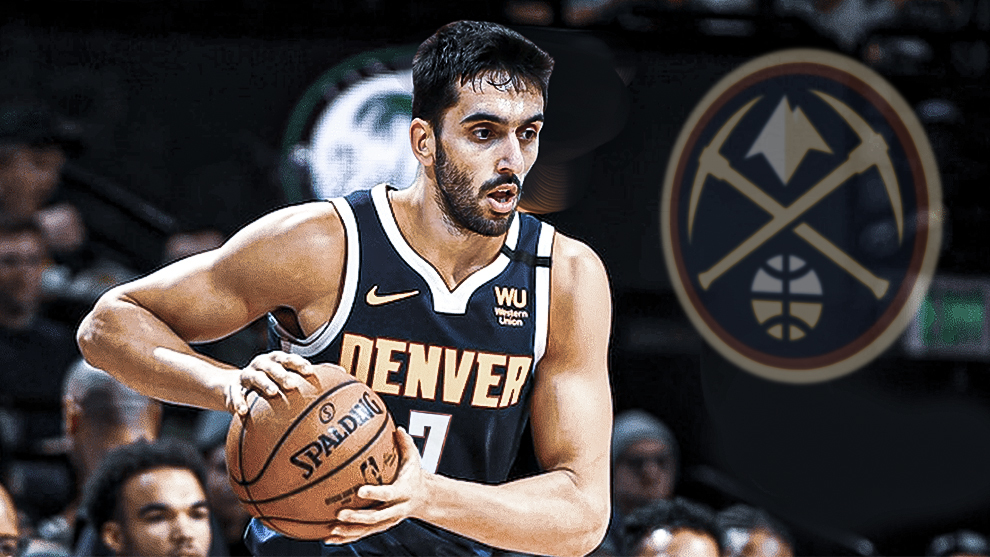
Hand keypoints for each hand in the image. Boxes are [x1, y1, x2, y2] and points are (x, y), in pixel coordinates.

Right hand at [224, 350, 315, 414]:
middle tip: (292, 384)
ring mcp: (246, 375)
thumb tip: (342, 373)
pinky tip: (243, 411)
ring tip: (273, 392)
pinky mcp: (233, 389)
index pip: (287, 358)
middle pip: (272, 366)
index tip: (310, 371)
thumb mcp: (287, 375)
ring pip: (254, 377)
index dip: (298, 363)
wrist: (237, 386)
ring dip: (264, 383)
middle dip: (282, 373)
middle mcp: (261, 365)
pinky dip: (238, 402)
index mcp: (275, 360)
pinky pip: (235, 395)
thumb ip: (309, 375)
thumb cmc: (271, 381)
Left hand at [325, 428, 426, 543]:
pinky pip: (362, 534)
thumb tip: (397, 428)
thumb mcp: (414, 459)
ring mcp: (388, 521)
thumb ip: (405, 444)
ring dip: (349, 531)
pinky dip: (346, 537)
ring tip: (331, 530)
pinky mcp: (381, 527)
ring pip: (367, 530)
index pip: (388, 494)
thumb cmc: (413, 474)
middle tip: (340, 514)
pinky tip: (329, 538)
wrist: (424, 498)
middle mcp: (396, 510)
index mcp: (403, 492)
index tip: (360, 491)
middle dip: (357, 518)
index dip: (375, 494)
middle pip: (376, 517)